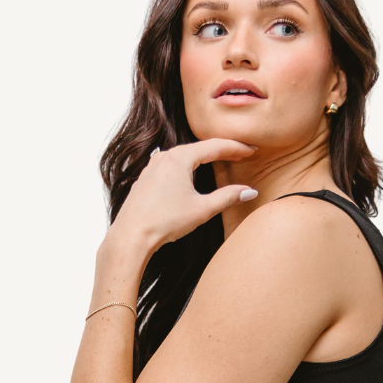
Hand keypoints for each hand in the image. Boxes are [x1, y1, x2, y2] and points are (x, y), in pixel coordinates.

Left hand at [110, 139, 257, 251]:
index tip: (251, 150)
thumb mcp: (202, 210)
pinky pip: (172, 165)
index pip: (215, 146)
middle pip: (200, 148)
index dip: (236, 148)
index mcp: (180, 158)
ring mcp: (153, 166)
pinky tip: (192, 175)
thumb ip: (228, 197)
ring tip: (220, 161)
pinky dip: (188, 166)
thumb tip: (249, 191)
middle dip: (221, 150)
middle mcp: (164, 156)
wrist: (131, 235)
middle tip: (240, 154)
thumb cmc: (164, 222)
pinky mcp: (146, 178)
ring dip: (204, 157)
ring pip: (185, 155)